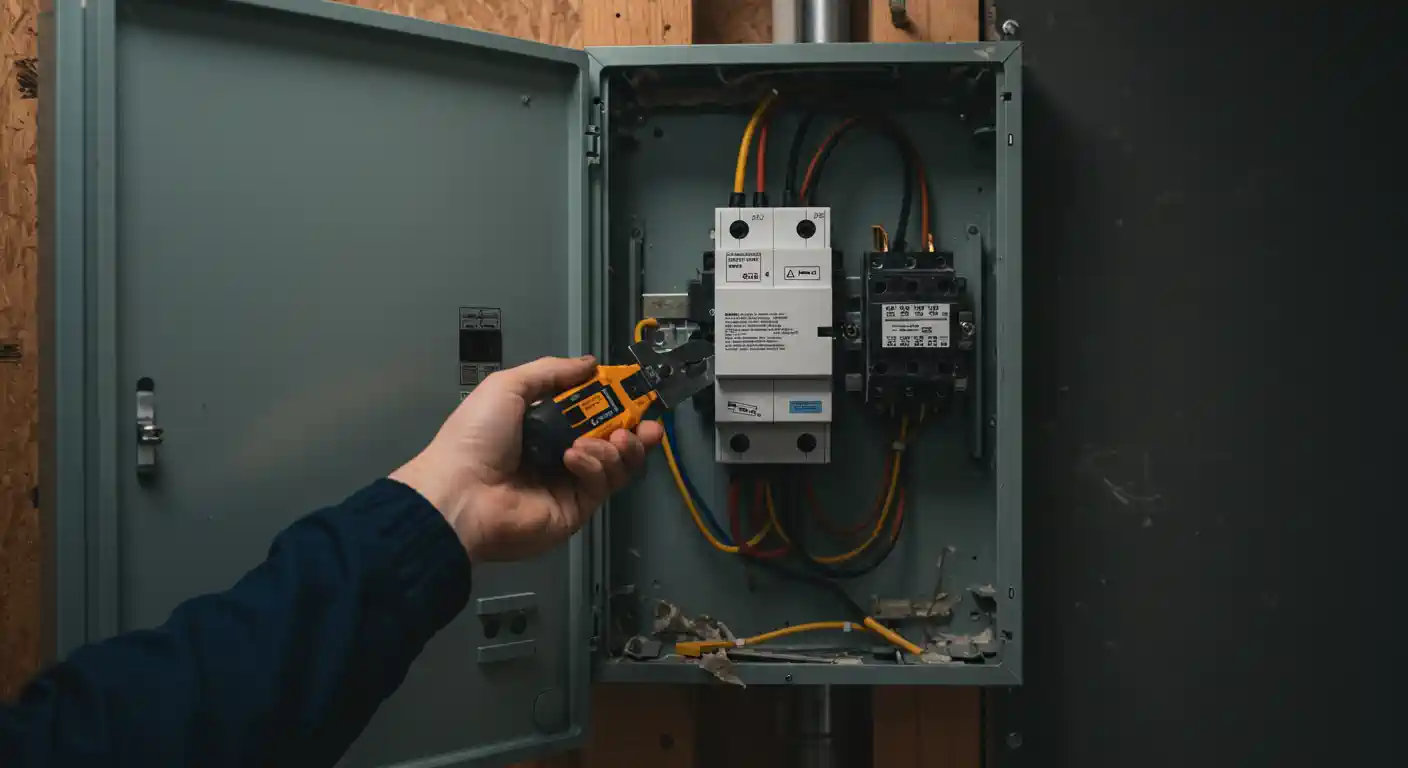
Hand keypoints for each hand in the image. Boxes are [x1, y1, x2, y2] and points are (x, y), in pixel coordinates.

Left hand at [390, 356, 663, 561]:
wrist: (460, 494)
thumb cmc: (477, 437)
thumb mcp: (508, 388)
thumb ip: (551, 372)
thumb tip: (590, 363)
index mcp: (541, 427)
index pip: (589, 413)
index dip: (614, 404)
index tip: (635, 395)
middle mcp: (558, 455)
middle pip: (611, 441)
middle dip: (633, 430)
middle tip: (646, 424)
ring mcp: (568, 485)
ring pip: (614, 464)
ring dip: (617, 447)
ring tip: (610, 439)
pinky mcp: (575, 510)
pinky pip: (600, 484)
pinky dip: (594, 466)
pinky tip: (575, 458)